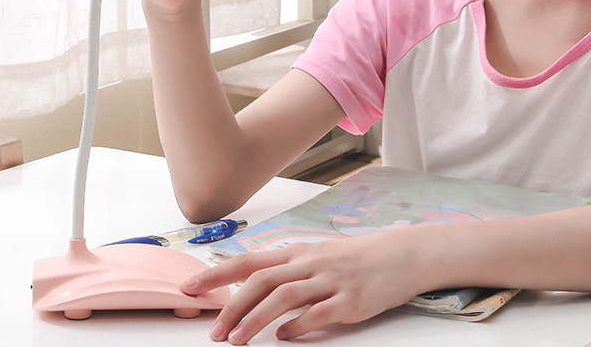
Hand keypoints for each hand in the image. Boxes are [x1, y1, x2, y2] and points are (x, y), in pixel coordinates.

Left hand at [182, 231, 429, 341]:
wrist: (401, 255)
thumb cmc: (355, 258)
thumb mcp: (317, 256)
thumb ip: (286, 270)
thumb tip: (249, 289)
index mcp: (299, 251)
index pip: (249, 261)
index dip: (217, 274)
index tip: (189, 288)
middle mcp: (310, 262)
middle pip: (262, 280)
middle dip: (231, 304)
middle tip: (212, 331)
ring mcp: (330, 280)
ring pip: (285, 296)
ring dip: (256, 319)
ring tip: (237, 341)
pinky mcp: (351, 300)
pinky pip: (319, 313)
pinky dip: (298, 325)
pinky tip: (286, 337)